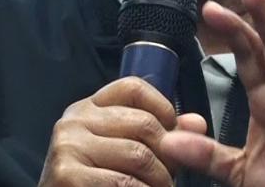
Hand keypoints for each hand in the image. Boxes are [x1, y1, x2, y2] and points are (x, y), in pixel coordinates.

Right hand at [39, 76, 206, 186]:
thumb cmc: (95, 182)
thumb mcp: (123, 152)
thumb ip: (159, 136)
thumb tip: (197, 123)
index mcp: (87, 108)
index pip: (133, 87)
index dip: (164, 108)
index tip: (175, 136)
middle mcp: (73, 120)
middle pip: (143, 123)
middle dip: (168, 154)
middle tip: (170, 176)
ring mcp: (67, 147)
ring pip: (138, 156)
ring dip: (160, 180)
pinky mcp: (66, 175)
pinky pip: (124, 183)